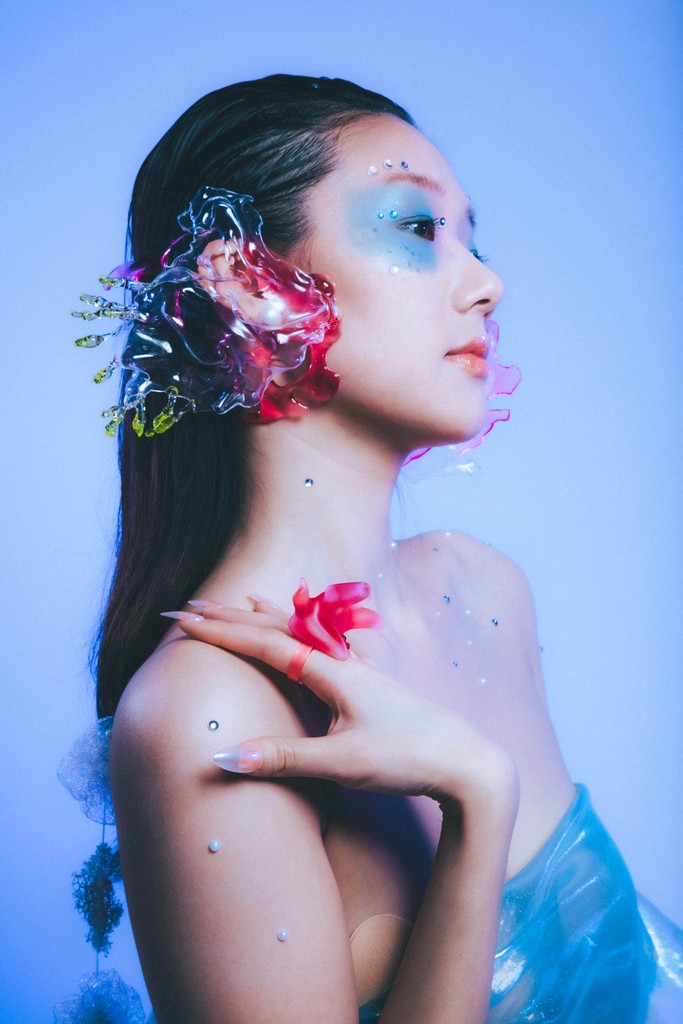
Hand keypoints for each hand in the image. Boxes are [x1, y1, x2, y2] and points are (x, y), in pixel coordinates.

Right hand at [176, 598, 516, 810]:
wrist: (466, 764)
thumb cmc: (406, 760)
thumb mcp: (341, 763)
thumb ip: (282, 758)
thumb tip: (223, 755)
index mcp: (333, 673)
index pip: (265, 644)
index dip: (222, 632)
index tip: (182, 620)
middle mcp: (345, 663)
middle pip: (279, 629)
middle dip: (234, 618)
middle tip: (194, 604)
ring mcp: (361, 672)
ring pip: (306, 633)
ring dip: (272, 617)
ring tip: (249, 600)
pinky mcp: (374, 687)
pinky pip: (330, 647)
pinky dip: (310, 633)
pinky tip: (317, 632)